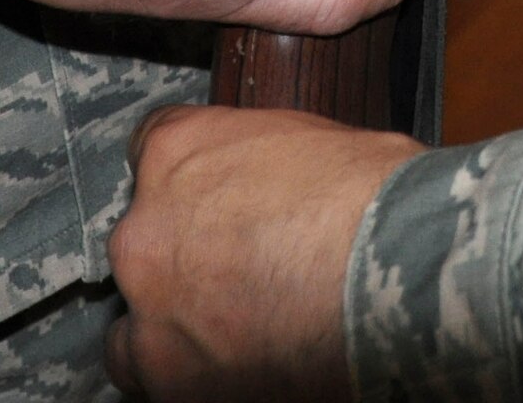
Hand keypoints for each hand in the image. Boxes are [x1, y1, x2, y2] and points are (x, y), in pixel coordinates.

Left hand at [105, 106, 419, 401]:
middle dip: (183, 261)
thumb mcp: (311, 142)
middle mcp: (144, 225)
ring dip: (173, 329)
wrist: (388, 269)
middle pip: (142, 243)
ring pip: (133, 326)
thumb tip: (280, 189)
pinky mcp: (166, 371)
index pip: (149, 156)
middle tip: (240, 279)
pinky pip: (150, 379)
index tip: (216, 210)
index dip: (189, 189)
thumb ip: (264, 167)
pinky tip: (234, 373)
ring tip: (234, 338)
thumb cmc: (369, 198)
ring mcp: (149, 302)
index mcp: (175, 151)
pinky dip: (184, 378)